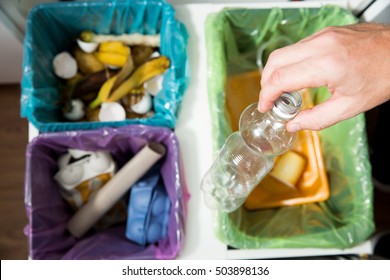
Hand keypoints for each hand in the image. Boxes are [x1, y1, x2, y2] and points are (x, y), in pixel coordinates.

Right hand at [258, 23, 389, 131]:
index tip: (265, 107)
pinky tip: (299, 76)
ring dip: (277, 72)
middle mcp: (321, 45)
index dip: (266, 95)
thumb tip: (294, 125)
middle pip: (275, 61)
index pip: (280, 78)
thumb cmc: (384, 77)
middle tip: (271, 99)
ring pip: (284, 52)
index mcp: (326, 65)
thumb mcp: (351, 107)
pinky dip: (290, 62)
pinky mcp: (326, 32)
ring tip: (284, 91)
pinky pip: (298, 47)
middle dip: (266, 82)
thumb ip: (317, 119)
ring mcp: (323, 35)